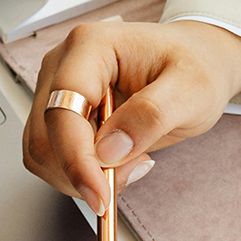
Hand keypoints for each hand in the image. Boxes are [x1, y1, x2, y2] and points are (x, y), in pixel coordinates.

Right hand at [23, 19, 240, 214]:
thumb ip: (151, 116)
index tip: (100, 194)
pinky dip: (81, 173)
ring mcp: (57, 90)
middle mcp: (63, 66)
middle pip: (45, 137)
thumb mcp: (192, 89)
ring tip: (131, 160)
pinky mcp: (60, 114)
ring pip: (43, 153)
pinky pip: (53, 157)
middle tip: (133, 170)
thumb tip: (109, 150)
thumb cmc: (195, 66)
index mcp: (90, 47)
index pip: (63, 109)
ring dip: (82, 176)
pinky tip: (115, 161)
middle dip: (83, 170)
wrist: (197, 62)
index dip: (76, 159)